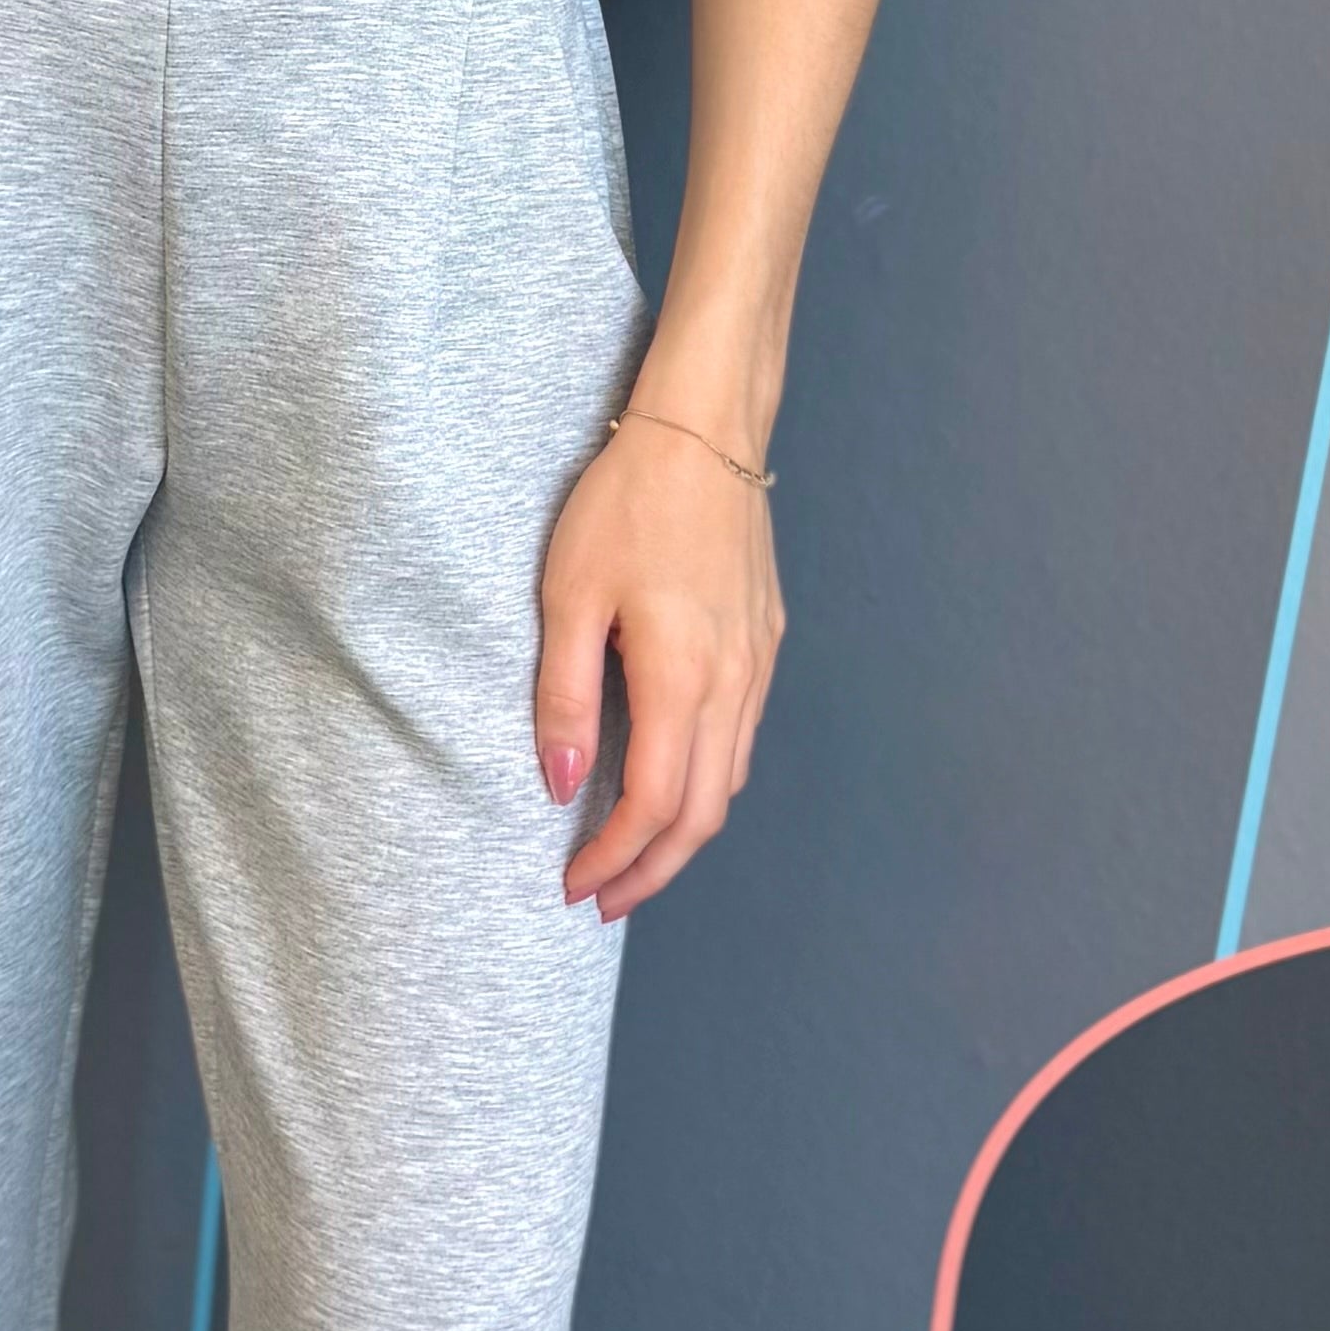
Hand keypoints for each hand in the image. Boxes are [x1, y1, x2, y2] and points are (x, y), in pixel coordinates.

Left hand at [532, 401, 783, 917]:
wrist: (704, 429)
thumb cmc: (627, 501)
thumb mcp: (568, 595)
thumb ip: (564, 697)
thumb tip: (563, 784)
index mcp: (682, 676)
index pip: (653, 805)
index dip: (615, 859)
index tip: (574, 887)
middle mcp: (734, 682)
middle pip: (703, 815)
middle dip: (651, 870)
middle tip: (601, 901)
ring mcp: (758, 663)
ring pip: (729, 782)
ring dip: (681, 834)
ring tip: (631, 859)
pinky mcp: (766, 641)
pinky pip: (741, 738)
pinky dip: (706, 784)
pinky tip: (670, 783)